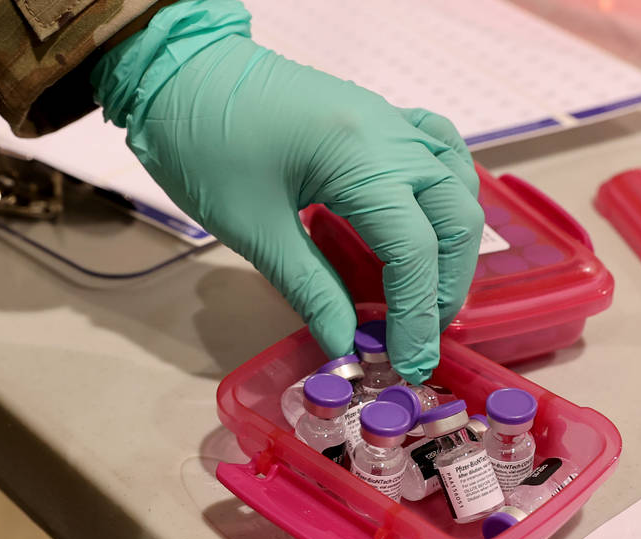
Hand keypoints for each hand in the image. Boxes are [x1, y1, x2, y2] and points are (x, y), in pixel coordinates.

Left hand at [92, 0, 482, 382]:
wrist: (181, 75)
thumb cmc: (204, 145)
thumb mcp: (253, 229)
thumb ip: (309, 290)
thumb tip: (343, 344)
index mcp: (360, 159)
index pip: (415, 250)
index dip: (416, 314)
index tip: (408, 361)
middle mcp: (391, 135)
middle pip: (455, 220)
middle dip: (447, 286)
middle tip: (418, 335)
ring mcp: (391, 120)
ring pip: (459, 186)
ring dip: (454, 246)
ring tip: (429, 293)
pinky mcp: (380, 117)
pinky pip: (441, 150)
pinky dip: (449, 193)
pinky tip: (434, 223)